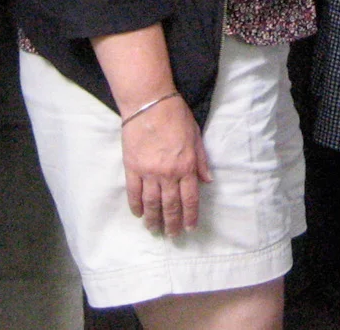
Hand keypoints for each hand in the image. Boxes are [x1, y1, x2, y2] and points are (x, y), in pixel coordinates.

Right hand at [119, 96, 211, 236]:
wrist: (149, 103)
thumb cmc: (176, 116)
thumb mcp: (196, 136)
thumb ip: (201, 160)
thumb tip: (207, 181)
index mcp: (186, 166)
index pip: (190, 198)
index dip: (190, 216)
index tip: (189, 228)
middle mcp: (168, 173)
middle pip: (170, 206)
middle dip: (172, 223)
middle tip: (172, 235)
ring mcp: (148, 172)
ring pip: (152, 203)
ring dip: (154, 219)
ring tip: (155, 230)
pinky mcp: (132, 168)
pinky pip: (134, 193)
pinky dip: (136, 206)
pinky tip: (139, 214)